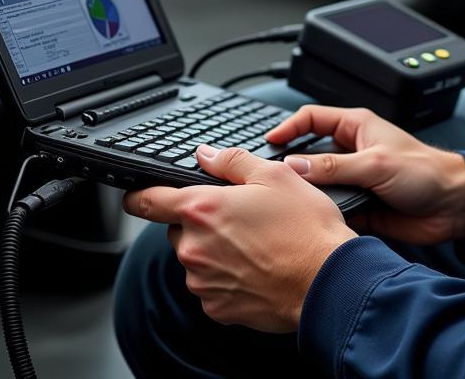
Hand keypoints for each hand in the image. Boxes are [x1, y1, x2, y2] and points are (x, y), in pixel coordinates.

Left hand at [123, 145, 354, 331]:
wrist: (328, 283)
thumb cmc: (305, 228)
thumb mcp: (273, 175)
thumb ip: (231, 162)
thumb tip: (205, 155)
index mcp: (202, 210)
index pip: (147, 201)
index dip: (138, 196)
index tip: (136, 196)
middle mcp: (194, 249)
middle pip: (178, 230)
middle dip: (199, 222)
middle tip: (238, 217)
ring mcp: (203, 283)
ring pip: (196, 259)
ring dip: (214, 251)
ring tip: (255, 243)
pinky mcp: (217, 309)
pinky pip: (210, 287)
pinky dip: (226, 277)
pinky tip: (256, 267)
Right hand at [266, 105, 464, 244]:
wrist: (454, 206)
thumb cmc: (425, 171)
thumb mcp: (375, 163)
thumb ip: (333, 166)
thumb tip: (294, 166)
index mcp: (355, 126)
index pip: (311, 118)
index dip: (288, 127)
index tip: (269, 141)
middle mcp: (351, 150)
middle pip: (310, 153)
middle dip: (292, 165)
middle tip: (271, 177)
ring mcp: (354, 177)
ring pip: (319, 183)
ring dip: (309, 192)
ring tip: (292, 201)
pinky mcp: (360, 204)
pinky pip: (332, 206)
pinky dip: (323, 212)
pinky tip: (315, 219)